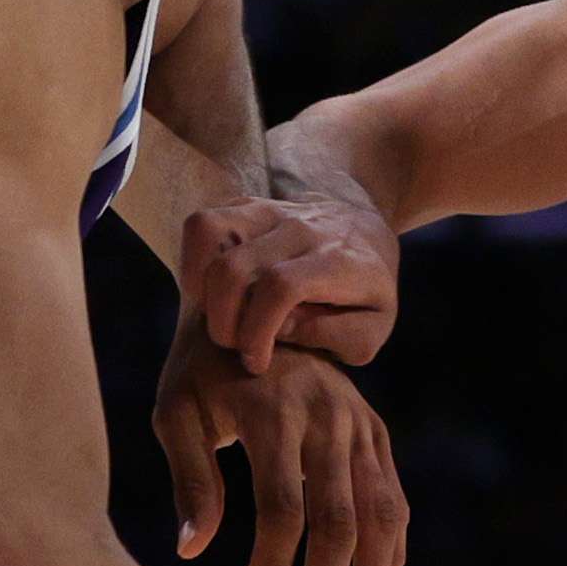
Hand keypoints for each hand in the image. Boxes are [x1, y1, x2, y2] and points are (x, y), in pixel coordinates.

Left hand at [151, 320, 406, 565]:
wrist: (252, 304)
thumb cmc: (198, 368)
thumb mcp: (175, 411)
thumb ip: (190, 480)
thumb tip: (192, 551)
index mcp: (274, 411)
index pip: (283, 509)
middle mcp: (328, 417)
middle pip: (339, 521)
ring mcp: (359, 423)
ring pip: (380, 514)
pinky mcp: (374, 430)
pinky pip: (392, 497)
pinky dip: (389, 546)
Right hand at [178, 192, 398, 369]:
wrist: (368, 232)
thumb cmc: (366, 292)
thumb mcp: (372, 329)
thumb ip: (334, 335)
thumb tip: (283, 327)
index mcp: (338, 262)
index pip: (280, 288)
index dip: (257, 332)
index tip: (257, 360)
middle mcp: (302, 229)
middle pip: (234, 267)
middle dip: (222, 321)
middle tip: (236, 344)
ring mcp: (272, 210)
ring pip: (207, 231)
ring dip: (200, 285)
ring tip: (217, 312)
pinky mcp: (248, 205)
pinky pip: (202, 224)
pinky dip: (195, 262)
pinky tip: (214, 290)